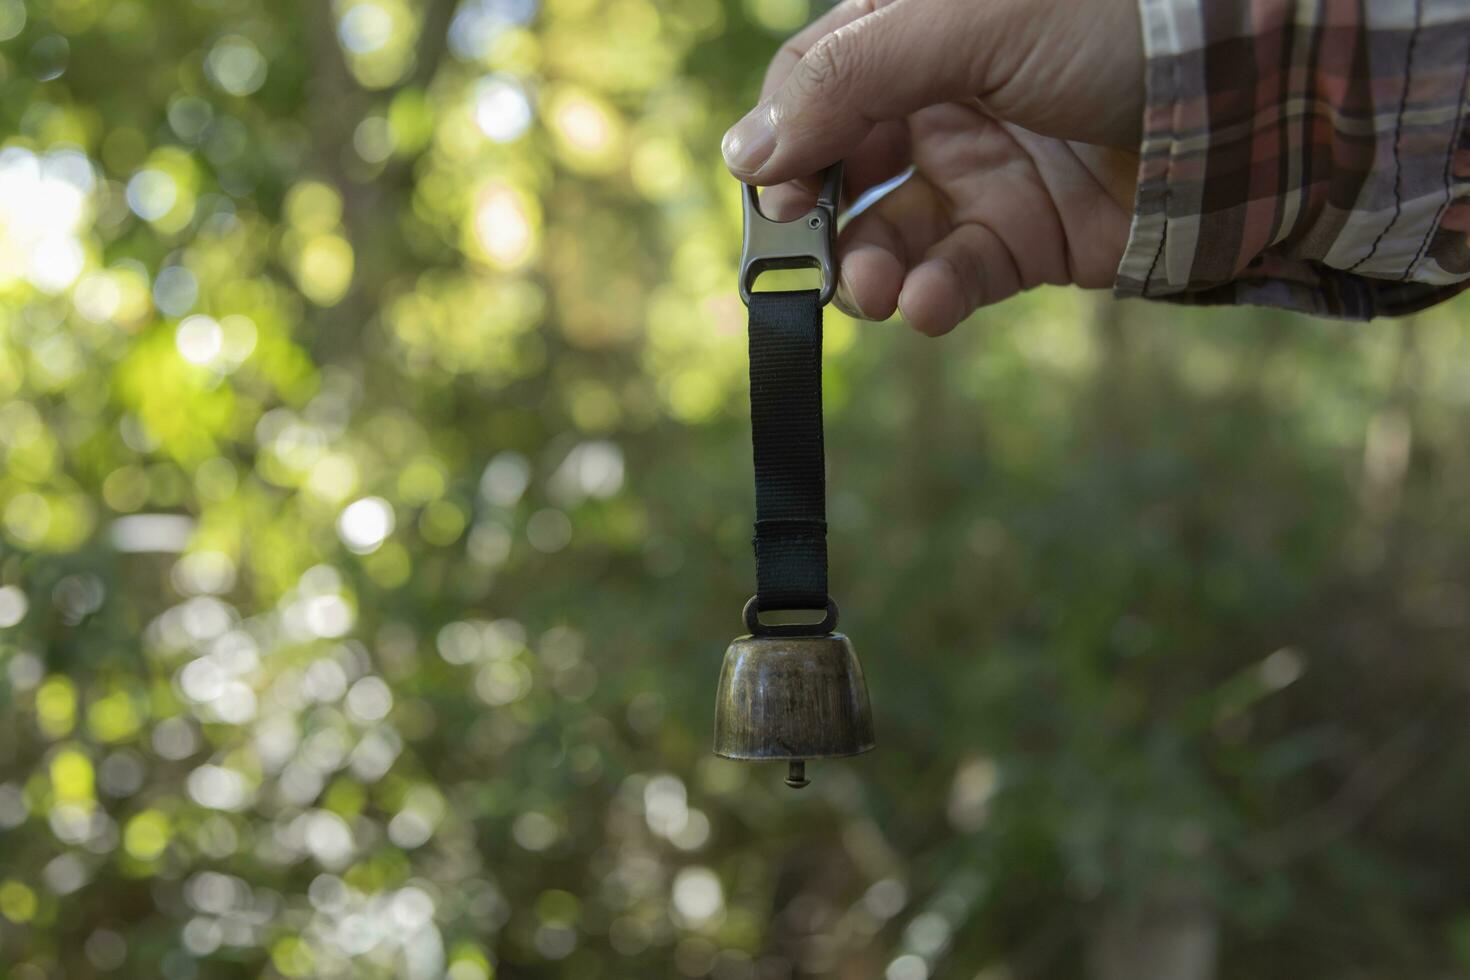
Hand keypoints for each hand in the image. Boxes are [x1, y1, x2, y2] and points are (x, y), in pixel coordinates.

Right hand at [723, 0, 1144, 335]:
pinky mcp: (1026, 239)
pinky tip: (928, 305)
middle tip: (816, 255)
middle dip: (821, 218)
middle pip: (841, 167)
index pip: (813, 82)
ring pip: (890, 233)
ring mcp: (983, 171)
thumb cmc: (1115, 19)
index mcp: (915, 26)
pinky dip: (933, 296)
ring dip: (868, 267)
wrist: (1257, 85)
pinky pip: (956, 275)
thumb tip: (745, 153)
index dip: (785, 136)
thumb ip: (851, 79)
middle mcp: (939, 99)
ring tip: (873, 292)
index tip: (774, 188)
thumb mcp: (968, 20)